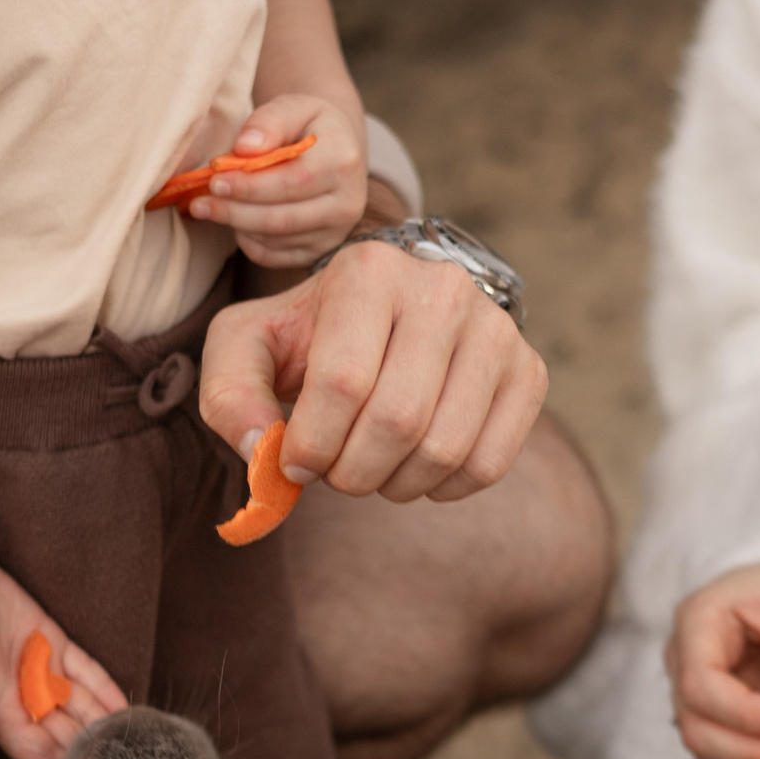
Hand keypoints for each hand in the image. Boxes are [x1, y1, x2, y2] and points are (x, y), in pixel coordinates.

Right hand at [0, 543, 124, 758]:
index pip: (41, 753)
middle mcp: (22, 698)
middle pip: (66, 733)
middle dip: (93, 750)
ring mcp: (38, 670)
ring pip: (80, 704)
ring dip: (104, 722)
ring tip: (137, 740)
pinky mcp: (50, 641)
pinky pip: (84, 671)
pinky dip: (104, 688)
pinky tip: (125, 707)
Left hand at [189, 97, 368, 269]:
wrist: (338, 148)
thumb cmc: (308, 125)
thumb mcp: (293, 106)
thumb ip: (268, 122)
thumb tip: (244, 149)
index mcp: (343, 161)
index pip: (291, 181)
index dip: (249, 185)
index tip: (214, 179)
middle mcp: (347, 202)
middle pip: (281, 218)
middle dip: (234, 211)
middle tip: (199, 203)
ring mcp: (336, 232)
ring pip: (275, 240)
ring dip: (236, 226)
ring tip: (208, 208)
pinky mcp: (321, 251)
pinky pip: (276, 257)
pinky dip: (249, 242)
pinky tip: (236, 222)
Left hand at [201, 236, 546, 503]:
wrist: (387, 317)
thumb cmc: (309, 337)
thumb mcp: (248, 348)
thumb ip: (231, 396)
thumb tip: (260, 453)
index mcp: (369, 270)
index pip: (343, 384)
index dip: (312, 446)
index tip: (295, 462)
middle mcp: (443, 288)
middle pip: (397, 421)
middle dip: (352, 472)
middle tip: (335, 471)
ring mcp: (495, 329)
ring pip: (444, 449)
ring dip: (394, 485)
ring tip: (371, 466)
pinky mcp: (528, 371)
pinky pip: (488, 464)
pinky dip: (442, 489)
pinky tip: (415, 468)